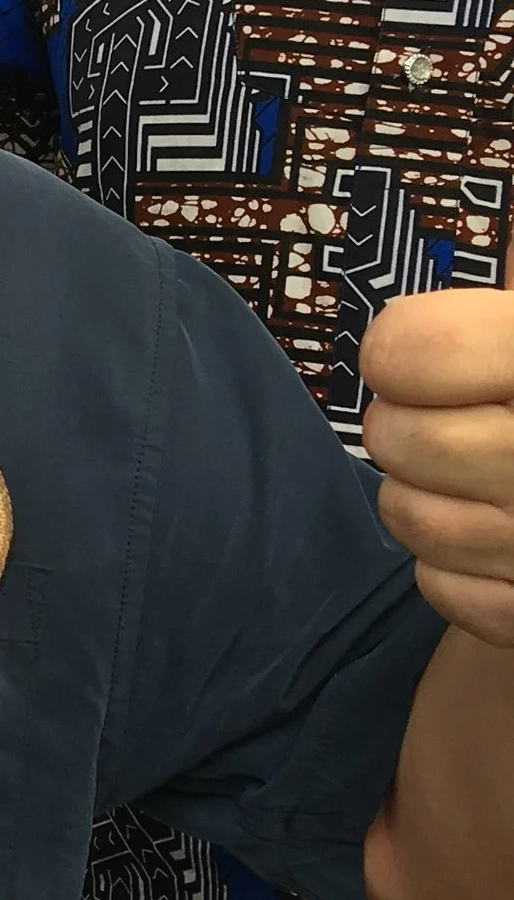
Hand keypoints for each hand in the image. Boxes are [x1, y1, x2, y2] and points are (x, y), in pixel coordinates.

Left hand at [362, 291, 513, 644]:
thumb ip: (496, 312)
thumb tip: (404, 308)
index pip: (416, 351)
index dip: (404, 351)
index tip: (425, 359)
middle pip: (401, 439)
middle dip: (408, 428)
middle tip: (451, 421)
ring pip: (410, 519)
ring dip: (426, 497)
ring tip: (475, 480)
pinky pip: (444, 592)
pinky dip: (456, 568)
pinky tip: (498, 541)